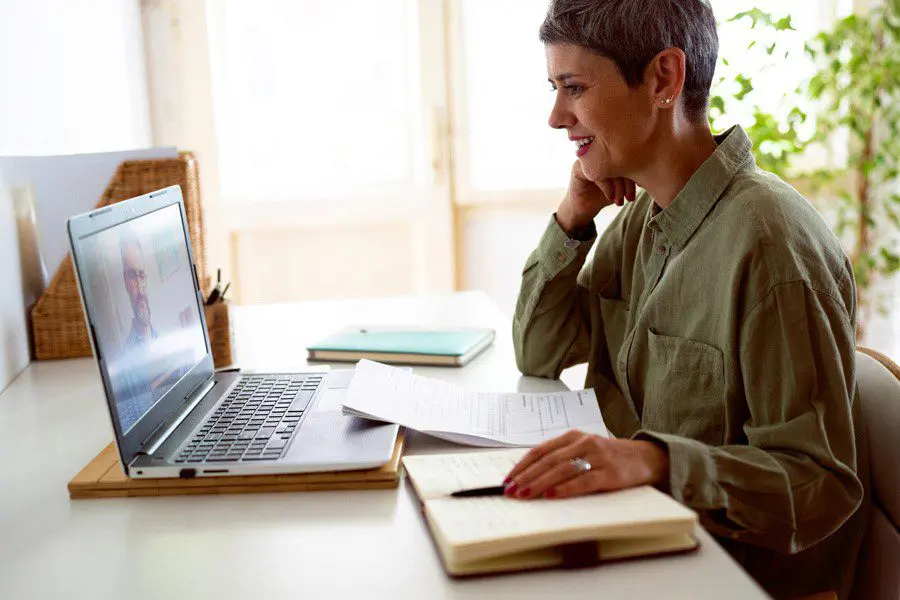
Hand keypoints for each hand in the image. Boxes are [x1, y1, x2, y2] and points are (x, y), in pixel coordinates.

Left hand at [503, 431, 668, 499]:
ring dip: (540, 483)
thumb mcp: (582, 450)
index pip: (541, 450)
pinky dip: (566, 489)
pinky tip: (553, 496)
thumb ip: (561, 458)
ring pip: (563, 470)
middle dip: (526, 476)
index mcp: (573, 436)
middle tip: (511, 490)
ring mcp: (598, 457)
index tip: (507, 479)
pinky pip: (584, 481)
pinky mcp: (611, 473)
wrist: (645, 457)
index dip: (522, 465)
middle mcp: (583, 443)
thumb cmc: (608, 457)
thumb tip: (529, 476)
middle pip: (548, 460)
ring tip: (525, 494)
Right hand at [555, 160, 636, 233]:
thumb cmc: (604, 195)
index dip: (636, 172)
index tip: (640, 188)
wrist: (583, 209)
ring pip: (608, 166)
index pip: (628, 155)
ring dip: (617, 186)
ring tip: (620, 200)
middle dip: (627, 181)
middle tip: (629, 197)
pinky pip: (596, 173)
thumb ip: (631, 177)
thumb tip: (649, 173)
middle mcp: (598, 152)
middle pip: (619, 159)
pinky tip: (609, 196)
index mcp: (610, 152)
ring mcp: (587, 158)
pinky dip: (606, 186)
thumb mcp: (622, 186)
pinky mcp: (578, 168)